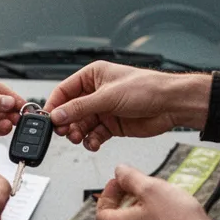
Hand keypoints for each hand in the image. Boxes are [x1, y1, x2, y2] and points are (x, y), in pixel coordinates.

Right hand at [44, 61, 212, 150]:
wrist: (171, 104)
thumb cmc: (147, 88)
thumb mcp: (108, 96)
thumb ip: (81, 108)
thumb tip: (58, 114)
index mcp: (93, 76)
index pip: (65, 90)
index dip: (55, 105)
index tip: (48, 119)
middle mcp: (97, 92)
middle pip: (71, 110)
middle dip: (67, 123)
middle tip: (65, 133)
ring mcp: (104, 110)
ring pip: (82, 125)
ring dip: (79, 134)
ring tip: (80, 139)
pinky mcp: (112, 125)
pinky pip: (94, 135)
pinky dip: (92, 141)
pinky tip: (94, 143)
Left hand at [96, 164, 219, 219]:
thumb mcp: (151, 188)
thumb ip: (130, 178)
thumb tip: (119, 171)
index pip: (101, 212)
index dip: (108, 194)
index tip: (120, 182)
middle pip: (117, 219)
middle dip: (124, 199)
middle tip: (137, 186)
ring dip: (139, 208)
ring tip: (156, 196)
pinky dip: (152, 219)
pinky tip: (169, 210)